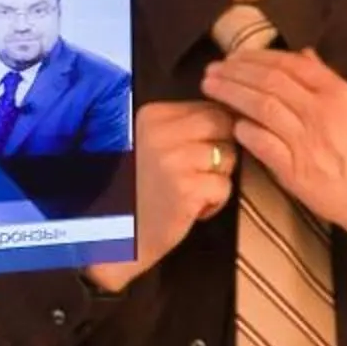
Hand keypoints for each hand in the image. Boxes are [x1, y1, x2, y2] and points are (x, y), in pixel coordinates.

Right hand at [83, 100, 236, 292]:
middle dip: (222, 150)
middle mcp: (160, 132)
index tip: (197, 154)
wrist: (114, 237)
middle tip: (199, 173)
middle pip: (223, 125)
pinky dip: (215, 202)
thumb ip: (183, 127)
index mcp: (151, 115)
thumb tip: (232, 114)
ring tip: (191, 192)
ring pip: (229, 155)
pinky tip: (190, 209)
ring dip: (218, 178)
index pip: (209, 108)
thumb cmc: (138, 191)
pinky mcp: (187, 189)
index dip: (215, 133)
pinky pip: (225, 186)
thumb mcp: (152, 144)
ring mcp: (174, 159)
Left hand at [202, 50, 346, 265]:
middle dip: (236, 71)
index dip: (259, 57)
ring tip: (211, 88)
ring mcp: (307, 142)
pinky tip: (233, 124)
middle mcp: (321, 114)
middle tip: (213, 69)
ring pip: (261, 108)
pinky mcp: (296, 171)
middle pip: (270, 82)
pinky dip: (246, 131)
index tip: (236, 56)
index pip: (291, 64)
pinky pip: (263, 144)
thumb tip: (304, 55)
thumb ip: (330, 80)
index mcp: (338, 94)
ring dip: (231, 94)